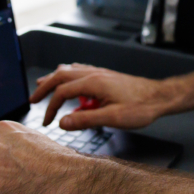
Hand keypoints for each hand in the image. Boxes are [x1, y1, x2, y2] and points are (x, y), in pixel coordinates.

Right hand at [31, 63, 179, 129]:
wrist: (160, 96)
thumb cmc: (141, 107)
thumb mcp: (113, 118)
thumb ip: (86, 120)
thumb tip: (62, 122)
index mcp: (93, 83)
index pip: (62, 92)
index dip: (51, 107)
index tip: (47, 122)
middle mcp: (94, 74)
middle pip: (60, 75)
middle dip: (44, 87)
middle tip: (33, 99)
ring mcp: (100, 73)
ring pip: (70, 70)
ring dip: (55, 78)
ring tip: (44, 85)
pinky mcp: (106, 76)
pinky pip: (81, 70)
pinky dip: (69, 75)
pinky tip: (70, 80)